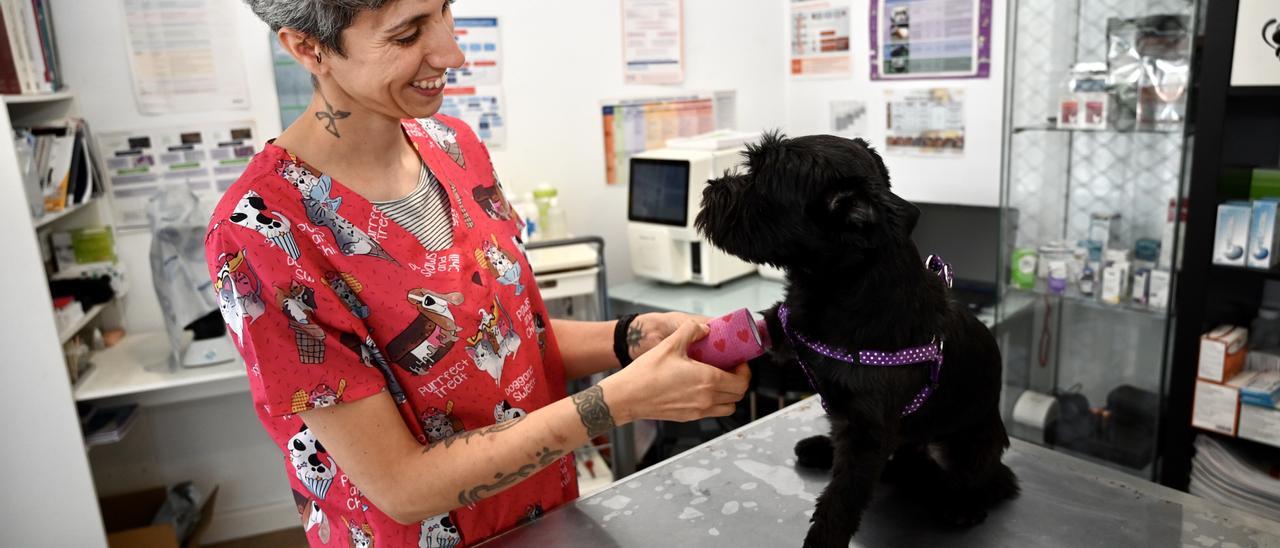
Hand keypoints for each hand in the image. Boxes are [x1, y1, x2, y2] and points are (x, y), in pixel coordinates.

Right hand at [604, 321, 751, 423]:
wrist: (628, 396)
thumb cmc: (647, 374)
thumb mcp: (670, 344)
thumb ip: (690, 331)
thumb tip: (703, 328)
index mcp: (707, 380)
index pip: (742, 381)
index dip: (745, 371)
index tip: (738, 362)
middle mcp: (707, 399)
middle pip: (738, 395)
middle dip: (739, 381)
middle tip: (730, 369)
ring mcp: (698, 411)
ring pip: (728, 407)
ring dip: (729, 394)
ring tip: (718, 380)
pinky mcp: (688, 417)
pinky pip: (712, 412)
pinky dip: (714, 402)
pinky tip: (701, 388)